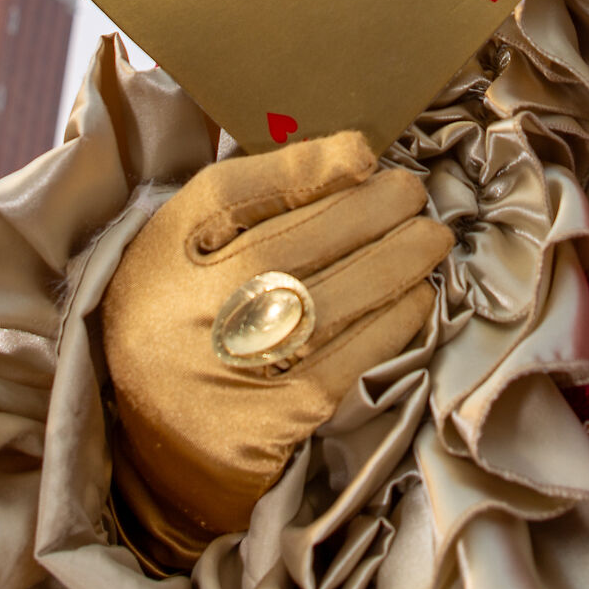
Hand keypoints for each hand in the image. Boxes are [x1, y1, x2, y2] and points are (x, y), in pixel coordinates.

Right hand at [100, 131, 450, 555]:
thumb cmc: (183, 313)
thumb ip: (249, 196)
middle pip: (303, 236)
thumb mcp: (185, 243)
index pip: (236, 190)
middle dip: (377, 206)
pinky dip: (397, 317)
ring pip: (344, 292)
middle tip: (412, 193)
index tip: (363, 152)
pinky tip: (414, 296)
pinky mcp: (284, 411)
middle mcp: (203, 301)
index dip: (310, 165)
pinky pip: (357, 352)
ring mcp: (245, 360)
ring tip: (429, 238)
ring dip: (402, 258)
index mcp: (170, 248)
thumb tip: (351, 156)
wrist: (158, 435)